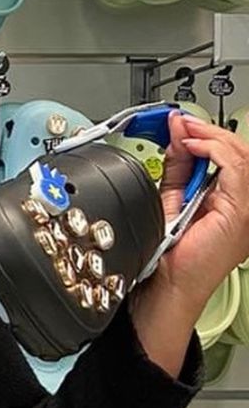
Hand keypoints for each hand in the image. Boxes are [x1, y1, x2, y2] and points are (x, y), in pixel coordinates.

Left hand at [129, 110, 248, 376]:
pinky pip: (236, 171)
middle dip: (209, 133)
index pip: (231, 157)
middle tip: (182, 123)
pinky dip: (214, 152)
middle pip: (241, 153)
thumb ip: (178, 168)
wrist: (167, 284)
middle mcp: (245, 204)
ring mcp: (246, 209)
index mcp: (232, 200)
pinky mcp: (240, 213)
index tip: (182, 124)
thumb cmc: (171, 254)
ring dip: (211, 139)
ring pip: (243, 158)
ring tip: (186, 132)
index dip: (207, 135)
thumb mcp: (172, 198)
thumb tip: (177, 136)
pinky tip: (193, 147)